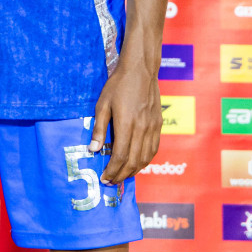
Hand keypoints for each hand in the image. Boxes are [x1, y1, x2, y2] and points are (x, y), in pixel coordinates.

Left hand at [90, 60, 161, 184]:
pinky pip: (153, 149)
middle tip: (110, 181)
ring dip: (133, 171)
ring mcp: (153, 128)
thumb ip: (99, 128)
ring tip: (121, 176)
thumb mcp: (102, 104)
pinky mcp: (158, 125)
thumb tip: (93, 149)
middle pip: (133, 161)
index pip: (120, 156)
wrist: (141, 71)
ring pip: (145, 158)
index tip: (104, 178)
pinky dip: (144, 161)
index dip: (112, 170)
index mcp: (127, 124)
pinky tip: (136, 163)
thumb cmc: (118, 85)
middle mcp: (142, 129)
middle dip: (121, 175)